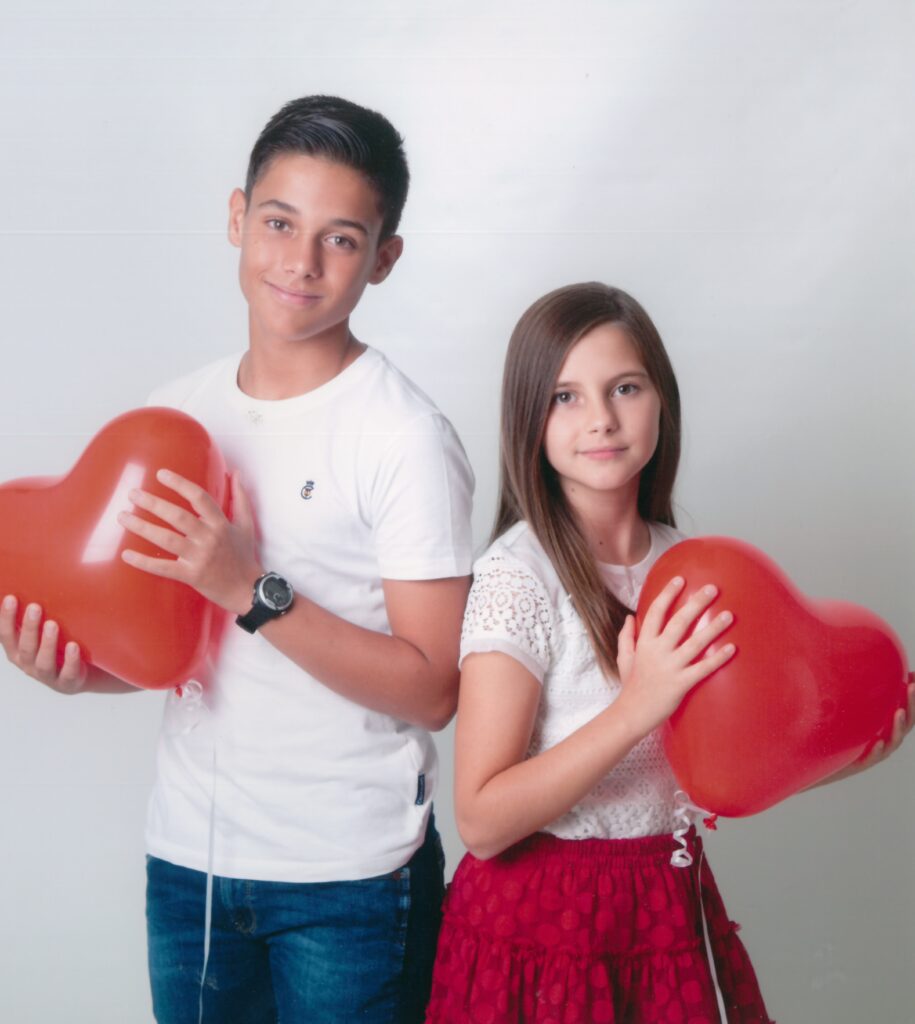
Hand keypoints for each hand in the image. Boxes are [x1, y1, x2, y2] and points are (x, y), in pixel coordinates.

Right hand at [0, 595, 88, 693]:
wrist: (77, 673)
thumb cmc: (55, 645)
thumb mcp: (40, 632)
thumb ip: (32, 614)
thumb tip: (28, 575)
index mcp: (16, 650)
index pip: (6, 635)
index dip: (6, 618)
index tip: (11, 597)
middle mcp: (27, 664)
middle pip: (24, 647)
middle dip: (29, 627)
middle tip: (35, 606)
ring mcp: (47, 675)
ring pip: (43, 662)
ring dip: (47, 643)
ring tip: (53, 624)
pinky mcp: (67, 682)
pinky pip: (67, 673)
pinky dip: (70, 660)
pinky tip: (74, 646)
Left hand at [117, 469, 260, 614]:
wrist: (247, 589)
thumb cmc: (244, 556)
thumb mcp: (246, 524)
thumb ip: (240, 498)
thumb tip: (237, 473)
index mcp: (220, 523)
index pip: (199, 497)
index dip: (179, 484)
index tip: (161, 474)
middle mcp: (209, 538)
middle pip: (177, 516)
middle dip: (153, 503)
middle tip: (133, 494)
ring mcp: (200, 557)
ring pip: (166, 538)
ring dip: (142, 527)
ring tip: (123, 517)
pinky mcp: (191, 576)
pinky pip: (164, 568)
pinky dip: (144, 562)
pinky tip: (126, 554)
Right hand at [615, 576, 735, 737]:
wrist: (632, 713)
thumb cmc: (630, 686)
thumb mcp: (624, 658)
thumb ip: (626, 636)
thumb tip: (630, 617)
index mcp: (644, 643)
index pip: (656, 612)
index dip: (668, 594)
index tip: (680, 579)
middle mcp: (657, 651)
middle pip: (679, 622)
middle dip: (696, 603)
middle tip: (712, 589)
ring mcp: (670, 667)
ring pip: (695, 643)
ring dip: (713, 628)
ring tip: (729, 614)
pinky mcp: (681, 683)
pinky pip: (703, 668)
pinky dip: (718, 658)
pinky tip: (731, 648)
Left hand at [820, 674, 914, 784]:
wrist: (819, 762)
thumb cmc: (837, 733)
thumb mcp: (848, 711)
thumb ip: (855, 693)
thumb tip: (858, 665)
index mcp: (886, 726)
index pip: (905, 710)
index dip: (912, 697)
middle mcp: (884, 739)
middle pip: (904, 722)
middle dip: (911, 705)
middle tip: (912, 687)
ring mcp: (874, 752)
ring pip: (892, 740)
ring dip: (898, 726)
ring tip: (899, 711)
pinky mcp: (860, 763)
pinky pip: (870, 757)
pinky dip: (877, 750)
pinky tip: (877, 741)